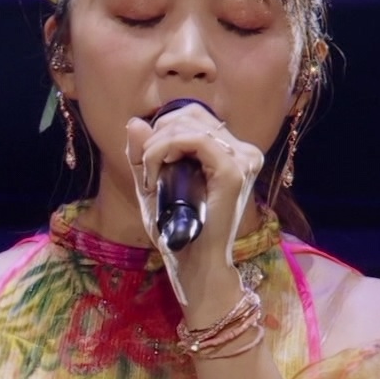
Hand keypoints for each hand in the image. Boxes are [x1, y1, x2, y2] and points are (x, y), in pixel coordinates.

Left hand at [124, 103, 263, 313]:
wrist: (194, 263)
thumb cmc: (177, 231)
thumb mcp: (154, 185)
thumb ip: (143, 154)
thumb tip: (135, 121)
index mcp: (233, 153)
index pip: (196, 116)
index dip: (165, 127)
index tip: (148, 159)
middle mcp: (244, 152)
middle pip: (193, 115)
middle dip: (158, 134)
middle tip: (146, 168)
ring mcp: (242, 160)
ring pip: (190, 125)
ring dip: (157, 145)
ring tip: (150, 174)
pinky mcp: (233, 171)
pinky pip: (194, 140)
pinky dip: (165, 149)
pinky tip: (156, 172)